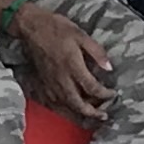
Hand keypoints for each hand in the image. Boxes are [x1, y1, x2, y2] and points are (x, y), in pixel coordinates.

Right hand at [11, 3, 113, 122]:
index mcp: (72, 65)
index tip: (113, 94)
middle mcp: (60, 78)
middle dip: (92, 112)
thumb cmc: (56, 28)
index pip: (91, 87)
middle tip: (103, 115)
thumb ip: (96, 52)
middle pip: (78, 103)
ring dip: (78, 113)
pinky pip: (53, 102)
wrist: (31, 27)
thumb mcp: (81, 35)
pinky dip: (63, 110)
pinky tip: (69, 110)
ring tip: (90, 116)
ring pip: (65, 106)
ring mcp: (50, 82)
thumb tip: (109, 68)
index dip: (105, 94)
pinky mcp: (42, 82)